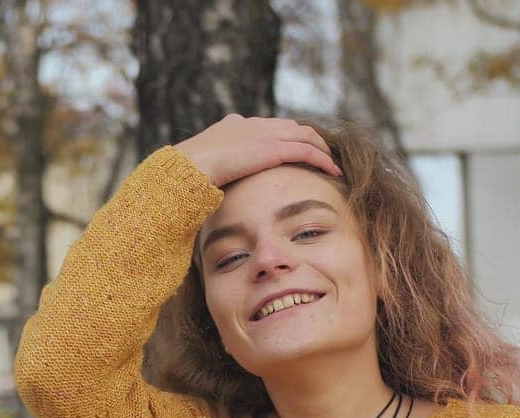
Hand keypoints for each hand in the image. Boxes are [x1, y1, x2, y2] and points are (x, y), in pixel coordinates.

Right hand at [173, 114, 341, 187]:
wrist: (187, 169)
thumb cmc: (188, 176)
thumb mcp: (205, 169)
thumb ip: (219, 172)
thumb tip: (217, 190)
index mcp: (234, 126)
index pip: (269, 127)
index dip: (286, 137)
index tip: (296, 150)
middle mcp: (251, 124)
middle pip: (290, 127)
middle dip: (309, 139)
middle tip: (323, 155)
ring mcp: (262, 133)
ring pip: (304, 135)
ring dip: (320, 148)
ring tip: (332, 163)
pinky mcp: (271, 148)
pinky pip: (306, 151)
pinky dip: (322, 159)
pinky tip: (332, 170)